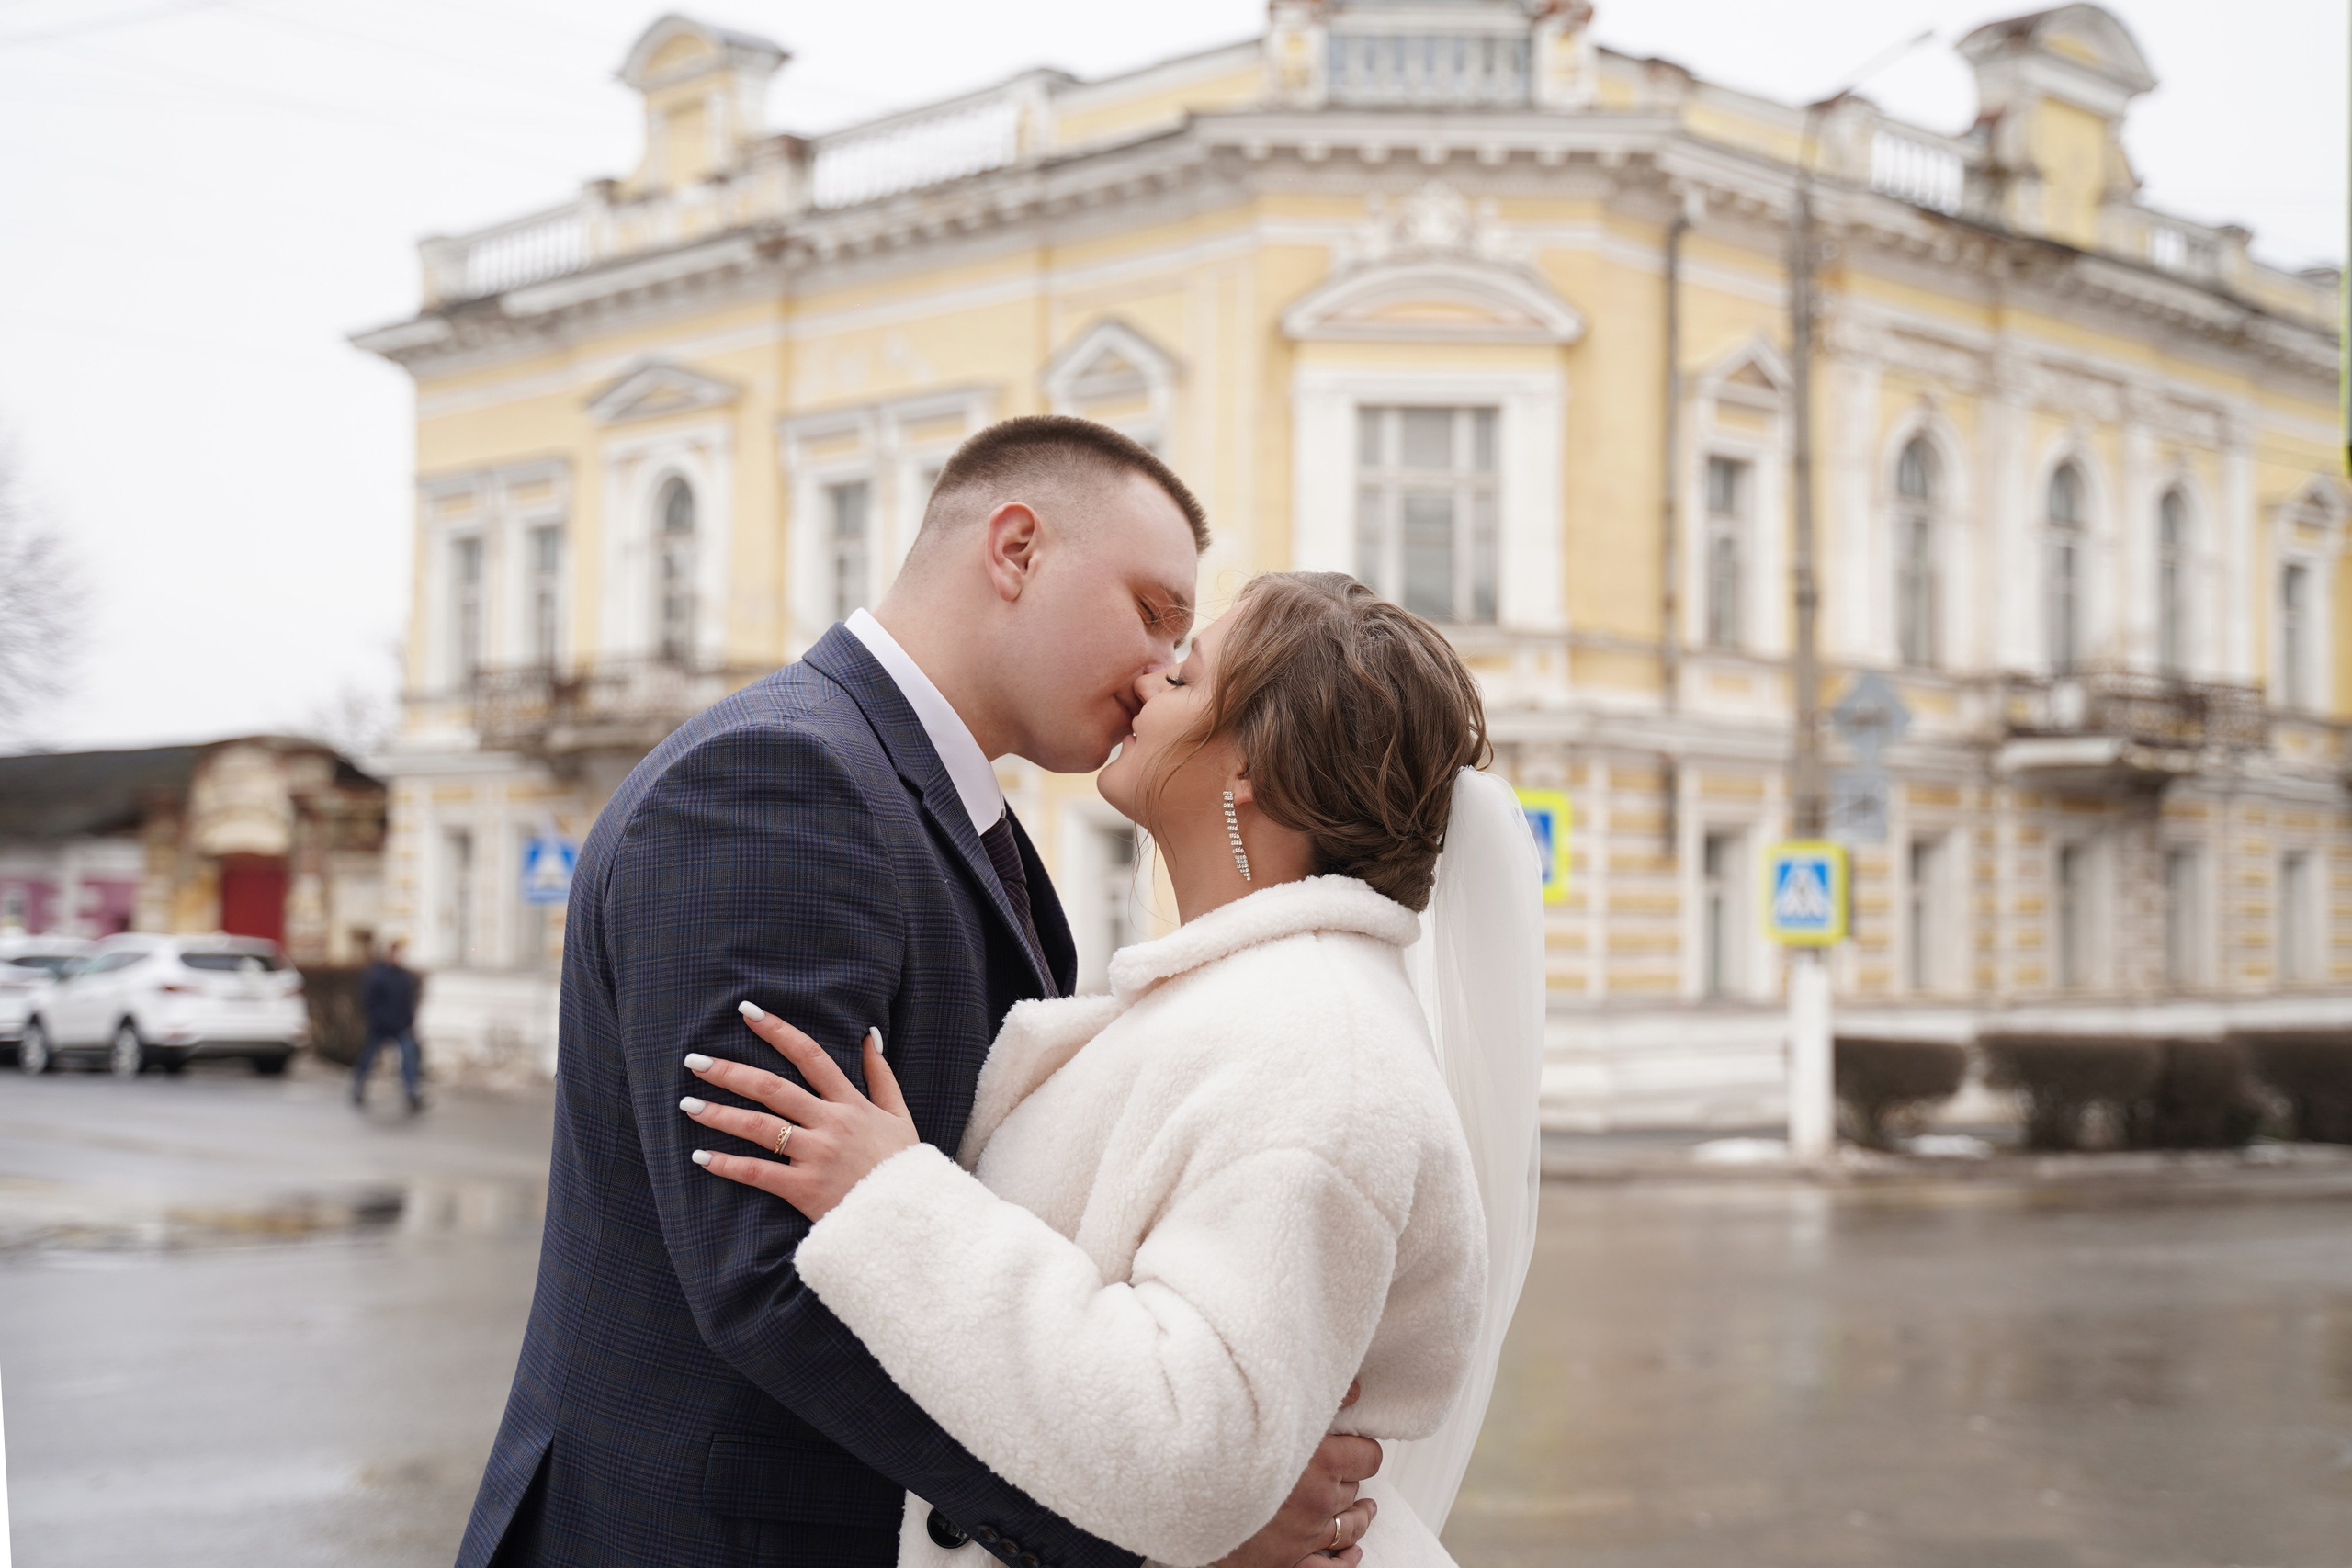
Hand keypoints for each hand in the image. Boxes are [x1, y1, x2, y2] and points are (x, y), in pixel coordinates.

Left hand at [681, 1004, 918, 1220]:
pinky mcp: (804, 1189)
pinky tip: (701, 1156)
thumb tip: (869, 1034)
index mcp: (850, 1103)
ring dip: (720, 1114)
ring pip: (759, 1127)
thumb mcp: (899, 1114)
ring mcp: (816, 1155)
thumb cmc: (901, 1166)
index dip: (778, 1031)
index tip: (747, 1012)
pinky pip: (758, 1173)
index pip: (810, 1056)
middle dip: (730, 1072)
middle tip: (695, 1061)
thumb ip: (881, 1074)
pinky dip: (727, 1164)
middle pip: (772, 1088)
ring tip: (688, 1104)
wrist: (908, 1216)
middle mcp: (830, 1123)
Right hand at [1213, 1383, 1380, 1567]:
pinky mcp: (1290, 1558)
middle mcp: (1319, 1500)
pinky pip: (1330, 1566)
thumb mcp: (1271, 1412)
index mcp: (1322, 1462)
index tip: (1353, 1444)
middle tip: (1338, 1468)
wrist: (1187, 1494)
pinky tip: (1350, 1553)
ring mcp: (1306, 1533)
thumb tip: (1353, 1390)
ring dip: (1355, 1515)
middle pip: (1354, 1488)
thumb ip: (1316, 1400)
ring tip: (1362, 1508)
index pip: (1369, 1457)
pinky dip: (1344, 1559)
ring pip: (1349, 1526)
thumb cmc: (1224, 1449)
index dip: (1361, 1448)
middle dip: (1346, 1477)